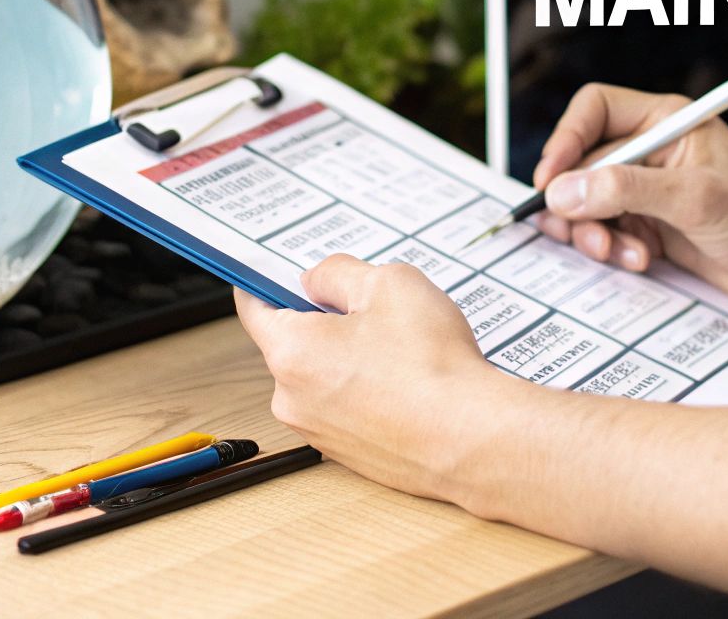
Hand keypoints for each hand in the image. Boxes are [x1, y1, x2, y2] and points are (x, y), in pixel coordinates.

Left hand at [234, 255, 510, 499]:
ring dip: (350, 359)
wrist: (473, 439)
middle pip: (293, 343)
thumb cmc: (432, 365)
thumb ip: (338, 273)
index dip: (266, 281)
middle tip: (374, 311)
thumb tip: (316, 282)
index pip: (253, 307)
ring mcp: (319, 432)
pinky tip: (406, 384)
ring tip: (401, 352)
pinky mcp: (348, 455)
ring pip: (322, 377)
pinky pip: (345, 409)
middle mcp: (292, 399)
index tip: (280, 272)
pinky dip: (367, 392)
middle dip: (326, 322)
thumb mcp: (389, 283)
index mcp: (291, 351)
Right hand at [533, 83, 727, 312]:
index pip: (594, 111)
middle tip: (587, 233)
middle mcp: (652, 151)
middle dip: (578, 203)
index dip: (566, 140)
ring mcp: (649, 190)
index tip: (551, 181)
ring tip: (617, 253)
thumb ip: (628, 190)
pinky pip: (606, 232)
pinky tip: (639, 261)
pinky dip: (611, 250)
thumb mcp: (696, 200)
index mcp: (666, 122)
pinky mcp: (650, 226)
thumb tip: (566, 191)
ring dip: (592, 232)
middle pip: (582, 163)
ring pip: (587, 202)